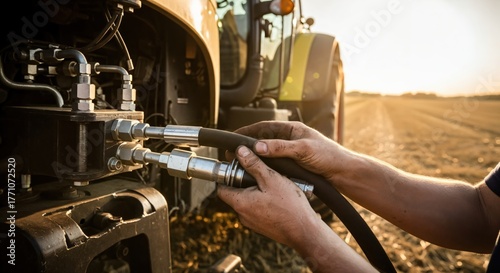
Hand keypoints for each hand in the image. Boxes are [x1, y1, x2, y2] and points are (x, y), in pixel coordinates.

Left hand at [217, 145, 377, 272]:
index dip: (226, 175)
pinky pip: (258, 210)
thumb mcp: (271, 179)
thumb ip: (254, 164)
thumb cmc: (289, 206)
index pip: (221, 188)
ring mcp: (252, 223)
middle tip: (261, 172)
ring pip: (248, 201)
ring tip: (274, 184)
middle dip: (245, 181)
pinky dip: (264, 202)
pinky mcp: (262, 227)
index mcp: (240, 203)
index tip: (236, 166)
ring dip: (257, 192)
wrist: (305, 232)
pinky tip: (279, 197)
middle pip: (235, 193)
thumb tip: (240, 151)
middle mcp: (242, 215)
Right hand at [233, 121, 354, 183]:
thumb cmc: (329, 156)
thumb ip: (281, 148)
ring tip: (241, 162)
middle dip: (247, 145)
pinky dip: (264, 165)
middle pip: (263, 139)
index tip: (234, 137)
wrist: (343, 173)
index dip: (247, 131)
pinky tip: (257, 171)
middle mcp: (290, 138)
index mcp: (292, 129)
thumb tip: (258, 147)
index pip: (264, 127)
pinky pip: (274, 162)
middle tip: (233, 153)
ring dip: (255, 156)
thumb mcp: (303, 150)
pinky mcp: (293, 163)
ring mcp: (291, 151)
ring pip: (267, 152)